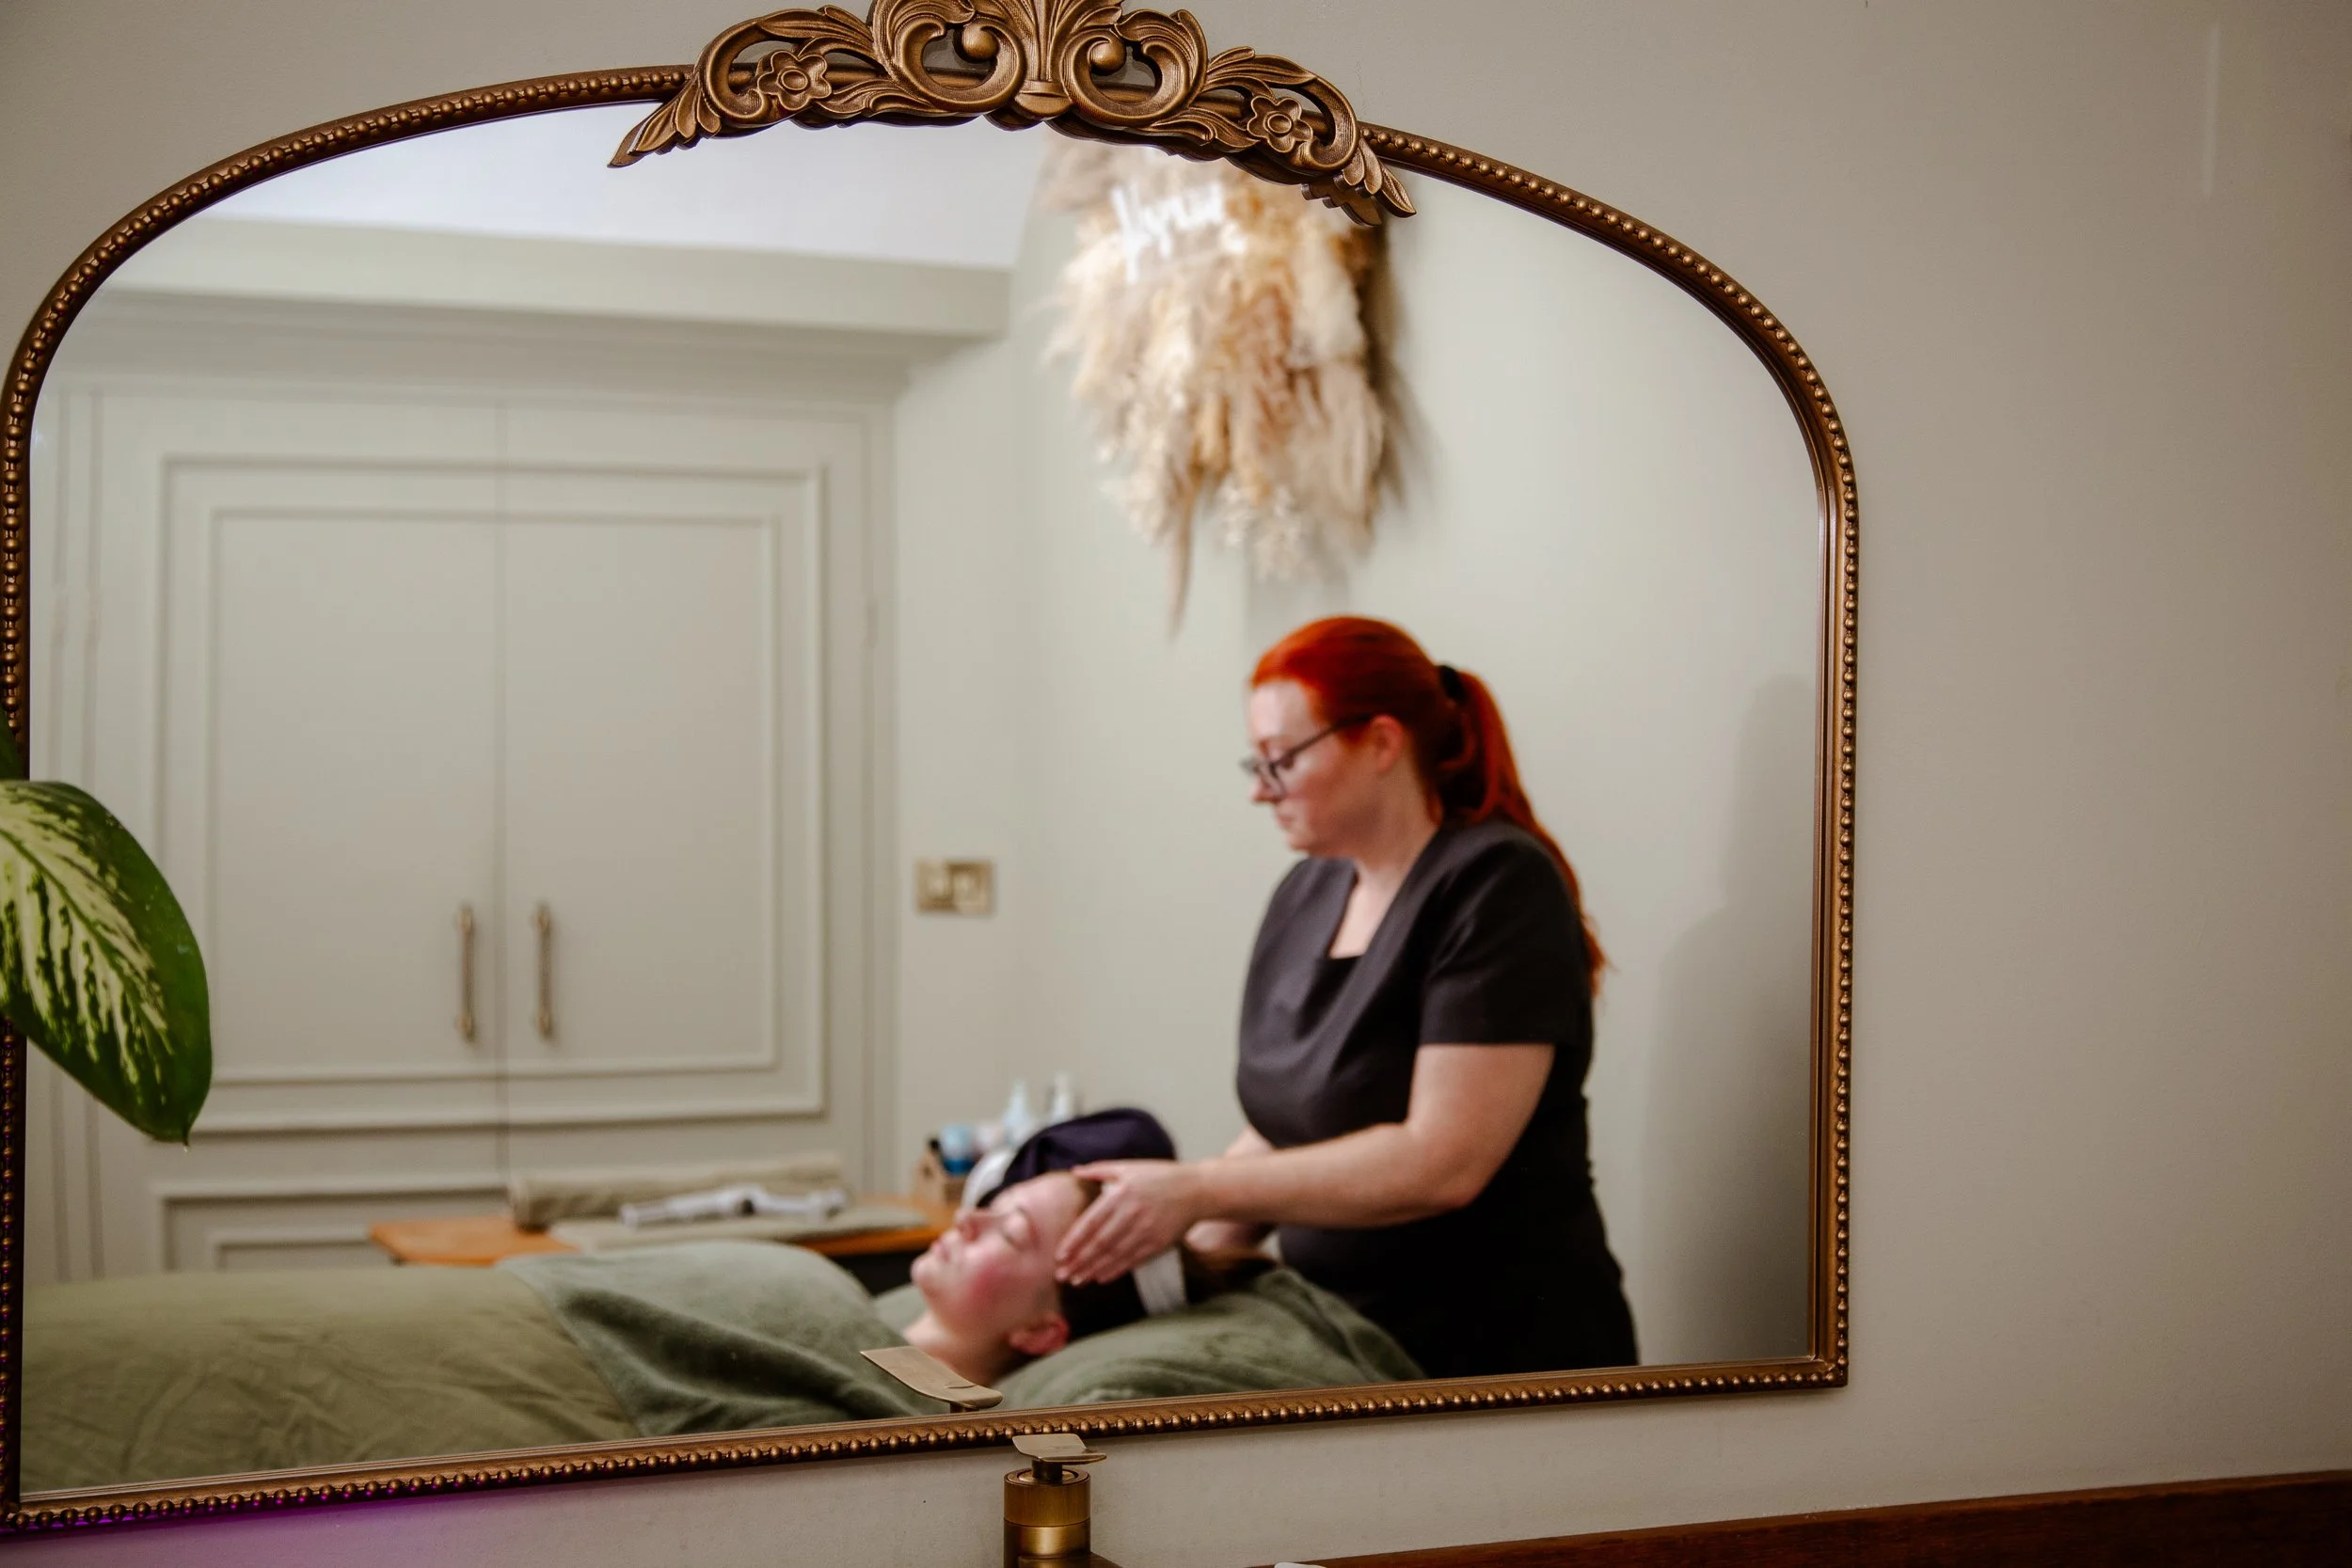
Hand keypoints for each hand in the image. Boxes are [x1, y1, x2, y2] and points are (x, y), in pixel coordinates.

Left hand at [1054, 1159, 1202, 1283]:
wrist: (1197, 1189)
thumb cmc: (1160, 1175)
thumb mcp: (1129, 1166)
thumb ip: (1099, 1169)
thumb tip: (1075, 1171)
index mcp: (1120, 1194)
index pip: (1091, 1222)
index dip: (1074, 1241)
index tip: (1059, 1255)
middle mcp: (1131, 1213)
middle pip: (1099, 1243)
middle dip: (1078, 1261)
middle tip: (1062, 1275)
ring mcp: (1146, 1230)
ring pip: (1114, 1255)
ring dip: (1093, 1270)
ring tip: (1077, 1281)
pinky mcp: (1158, 1243)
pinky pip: (1133, 1260)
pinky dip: (1116, 1270)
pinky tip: (1101, 1278)